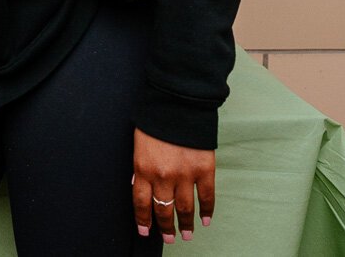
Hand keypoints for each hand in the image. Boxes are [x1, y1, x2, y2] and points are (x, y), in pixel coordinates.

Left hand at [132, 127, 215, 243]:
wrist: (177, 105)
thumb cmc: (155, 122)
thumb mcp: (138, 144)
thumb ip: (139, 167)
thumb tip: (138, 185)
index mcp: (143, 168)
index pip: (141, 202)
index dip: (144, 220)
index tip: (145, 232)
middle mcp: (163, 176)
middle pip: (163, 209)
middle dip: (165, 227)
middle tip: (169, 239)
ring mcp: (185, 174)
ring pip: (185, 208)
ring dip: (186, 224)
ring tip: (187, 235)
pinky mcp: (204, 170)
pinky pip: (207, 196)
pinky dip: (207, 211)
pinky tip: (206, 221)